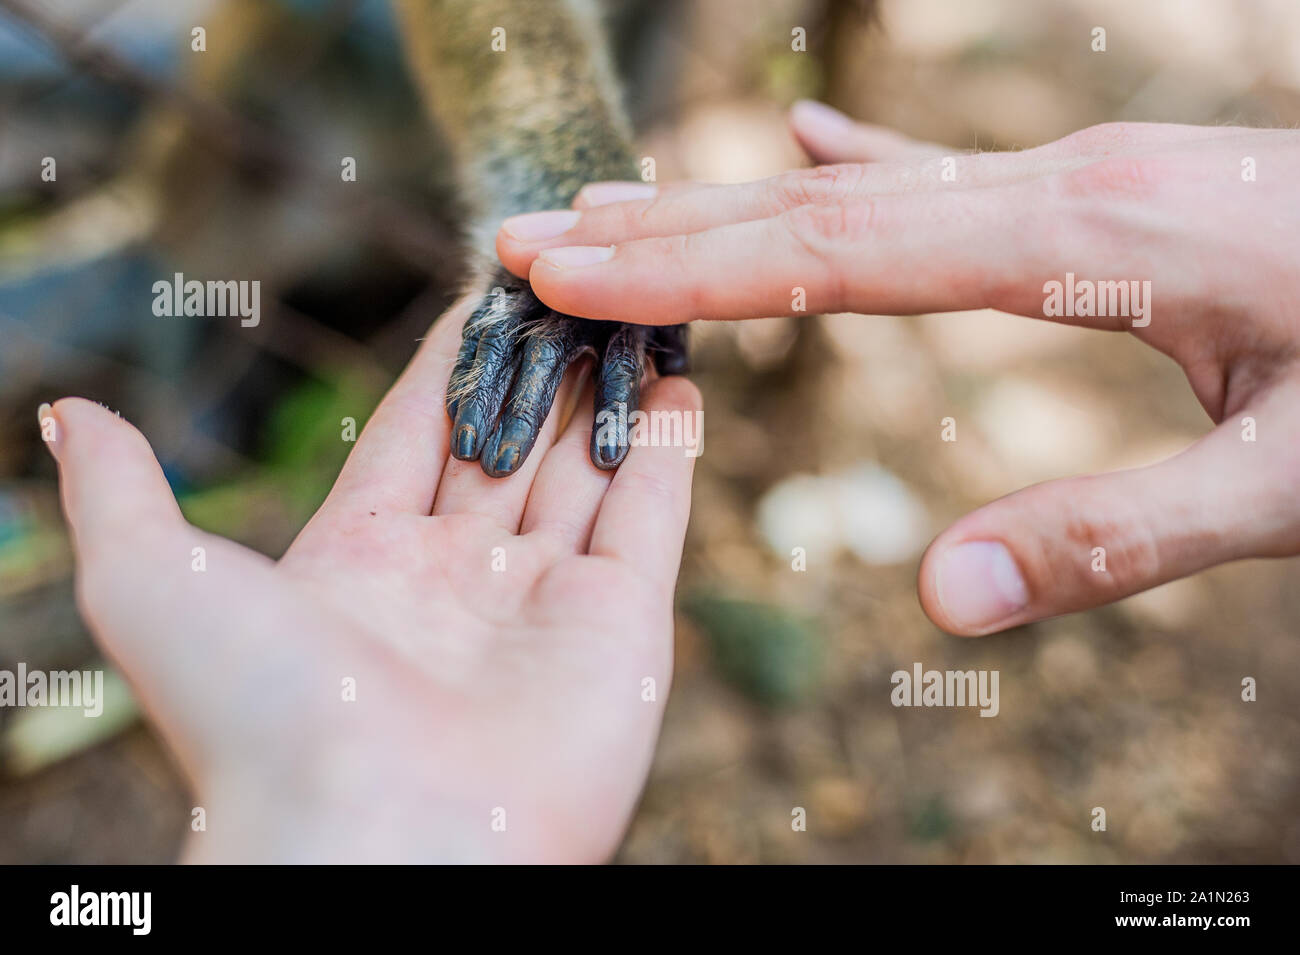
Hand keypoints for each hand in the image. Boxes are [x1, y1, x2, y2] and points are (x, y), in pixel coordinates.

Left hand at [40, 295, 700, 861]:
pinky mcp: (621, 630)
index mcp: (361, 564)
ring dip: (610, 389)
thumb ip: (124, 493)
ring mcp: (544, 605)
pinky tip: (677, 379)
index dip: (454, 356)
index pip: (420, 431)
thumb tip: (70, 413)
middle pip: (511, 443)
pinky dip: (668, 448)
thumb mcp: (154, 582)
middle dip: (541, 363)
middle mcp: (458, 582)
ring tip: (632, 307)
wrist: (373, 839)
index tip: (487, 287)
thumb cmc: (256, 717)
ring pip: (587, 469)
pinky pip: (651, 519)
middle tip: (571, 282)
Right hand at [494, 103, 1299, 635]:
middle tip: (531, 235)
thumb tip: (940, 598)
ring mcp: (1076, 178)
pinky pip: (939, 180)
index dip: (688, 268)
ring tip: (617, 204)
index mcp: (1084, 242)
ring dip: (730, 202)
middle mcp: (1058, 186)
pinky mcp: (1098, 195)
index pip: (835, 254)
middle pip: (817, 204)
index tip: (568, 270)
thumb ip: (1118, 537)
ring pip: (863, 187)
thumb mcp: (1291, 481)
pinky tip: (807, 155)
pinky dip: (853, 174)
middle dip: (665, 225)